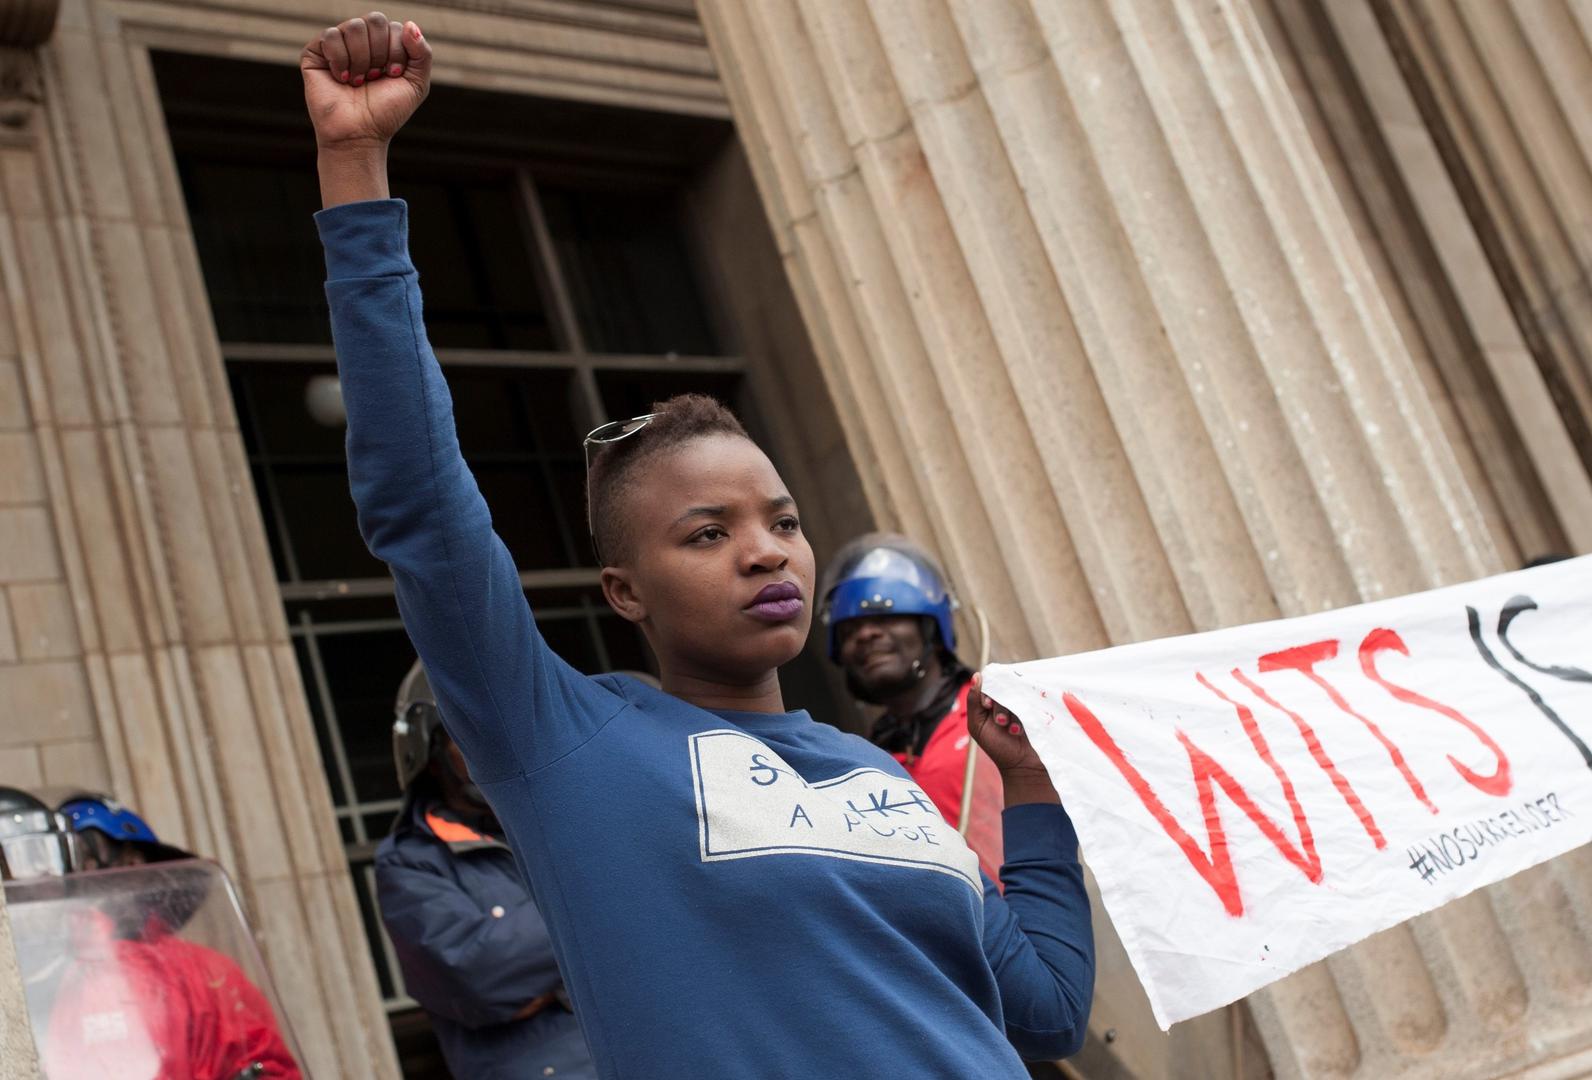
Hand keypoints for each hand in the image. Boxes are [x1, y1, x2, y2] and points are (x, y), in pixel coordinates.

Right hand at [300, 12, 430, 150]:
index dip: (397, 52)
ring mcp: (337, 44)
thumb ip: (422, 53)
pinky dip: (341, 61)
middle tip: (374, 77)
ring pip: (353, 27)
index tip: (393, 75)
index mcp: (383, 43)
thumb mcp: (417, 84)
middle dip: (379, 54)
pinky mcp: (315, 52)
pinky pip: (330, 36)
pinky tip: (341, 79)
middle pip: (374, 20)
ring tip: (358, 81)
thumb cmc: (387, 111)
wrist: (360, 134)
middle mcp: (360, 40)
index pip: (393, 26)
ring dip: (362, 60)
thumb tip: (410, 24)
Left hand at [968, 672, 1058, 804]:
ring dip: (1011, 712)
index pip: (989, 682)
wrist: (1023, 767)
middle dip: (999, 705)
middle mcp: (1009, 699)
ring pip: (1015, 694)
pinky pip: (1030, 701)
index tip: (986, 705)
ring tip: (1011, 730)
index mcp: (994, 700)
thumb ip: (973, 701)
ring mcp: (1025, 703)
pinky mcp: (1038, 709)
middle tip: (1000, 722)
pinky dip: (1022, 716)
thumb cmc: (998, 747)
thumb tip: (977, 675)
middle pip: (1002, 687)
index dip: (987, 690)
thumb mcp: (977, 725)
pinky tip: (1018, 731)